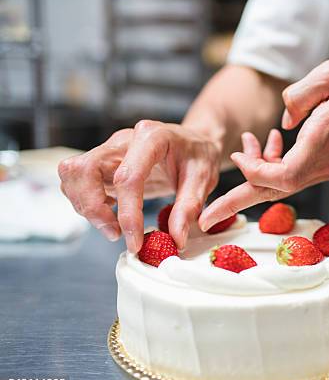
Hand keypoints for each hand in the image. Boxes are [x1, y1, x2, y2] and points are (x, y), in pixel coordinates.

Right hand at [58, 120, 219, 251]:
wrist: (194, 142)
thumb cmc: (198, 156)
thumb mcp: (205, 179)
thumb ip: (189, 207)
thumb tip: (175, 239)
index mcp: (152, 137)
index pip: (127, 176)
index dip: (127, 213)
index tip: (135, 242)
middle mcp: (123, 140)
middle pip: (84, 169)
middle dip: (93, 207)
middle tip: (116, 233)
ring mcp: (109, 149)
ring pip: (73, 174)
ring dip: (86, 206)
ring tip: (114, 227)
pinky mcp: (103, 162)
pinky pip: (78, 180)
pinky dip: (86, 202)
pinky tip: (110, 214)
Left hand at [200, 60, 328, 228]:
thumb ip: (300, 95)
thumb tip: (282, 122)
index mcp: (324, 142)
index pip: (283, 175)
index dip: (255, 171)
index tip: (239, 157)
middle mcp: (324, 164)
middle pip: (275, 191)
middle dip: (237, 203)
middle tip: (205, 218)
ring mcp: (327, 169)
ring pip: (283, 185)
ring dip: (254, 178)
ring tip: (237, 163)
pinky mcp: (328, 166)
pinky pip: (294, 175)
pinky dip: (273, 168)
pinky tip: (267, 145)